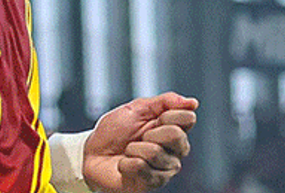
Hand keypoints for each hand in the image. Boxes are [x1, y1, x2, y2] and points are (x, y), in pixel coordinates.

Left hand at [82, 92, 197, 192]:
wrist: (92, 155)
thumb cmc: (113, 133)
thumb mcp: (136, 109)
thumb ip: (164, 102)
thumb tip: (192, 102)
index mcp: (171, 128)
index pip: (188, 118)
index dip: (168, 114)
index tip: (154, 117)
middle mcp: (173, 150)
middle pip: (177, 135)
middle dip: (151, 132)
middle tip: (139, 136)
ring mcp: (164, 168)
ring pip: (155, 152)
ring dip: (134, 148)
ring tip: (129, 151)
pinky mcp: (152, 182)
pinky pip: (141, 167)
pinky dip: (126, 163)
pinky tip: (125, 164)